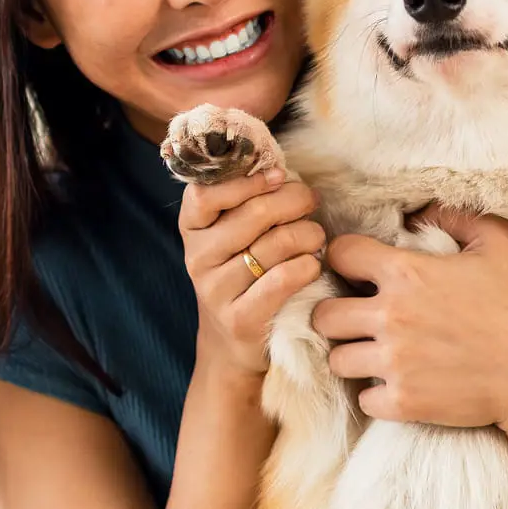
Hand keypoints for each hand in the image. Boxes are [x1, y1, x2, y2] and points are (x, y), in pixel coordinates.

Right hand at [179, 170, 324, 377]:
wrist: (230, 340)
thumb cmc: (242, 271)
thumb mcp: (232, 233)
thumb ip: (246, 200)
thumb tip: (280, 168)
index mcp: (192, 227)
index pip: (206, 193)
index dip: (248, 180)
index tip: (280, 176)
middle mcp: (197, 257)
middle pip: (254, 214)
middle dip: (294, 201)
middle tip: (311, 201)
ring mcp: (215, 291)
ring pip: (276, 244)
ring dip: (309, 234)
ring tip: (316, 236)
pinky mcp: (239, 319)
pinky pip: (284, 279)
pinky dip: (308, 266)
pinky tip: (313, 264)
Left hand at [312, 205, 507, 432]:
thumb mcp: (499, 244)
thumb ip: (457, 216)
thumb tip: (421, 208)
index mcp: (405, 273)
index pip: (339, 255)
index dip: (344, 259)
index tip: (359, 271)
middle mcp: (391, 317)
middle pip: (323, 315)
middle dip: (337, 314)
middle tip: (358, 318)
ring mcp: (394, 362)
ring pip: (337, 359)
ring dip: (353, 355)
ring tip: (376, 353)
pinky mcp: (403, 402)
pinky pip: (363, 398)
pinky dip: (376, 394)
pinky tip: (398, 384)